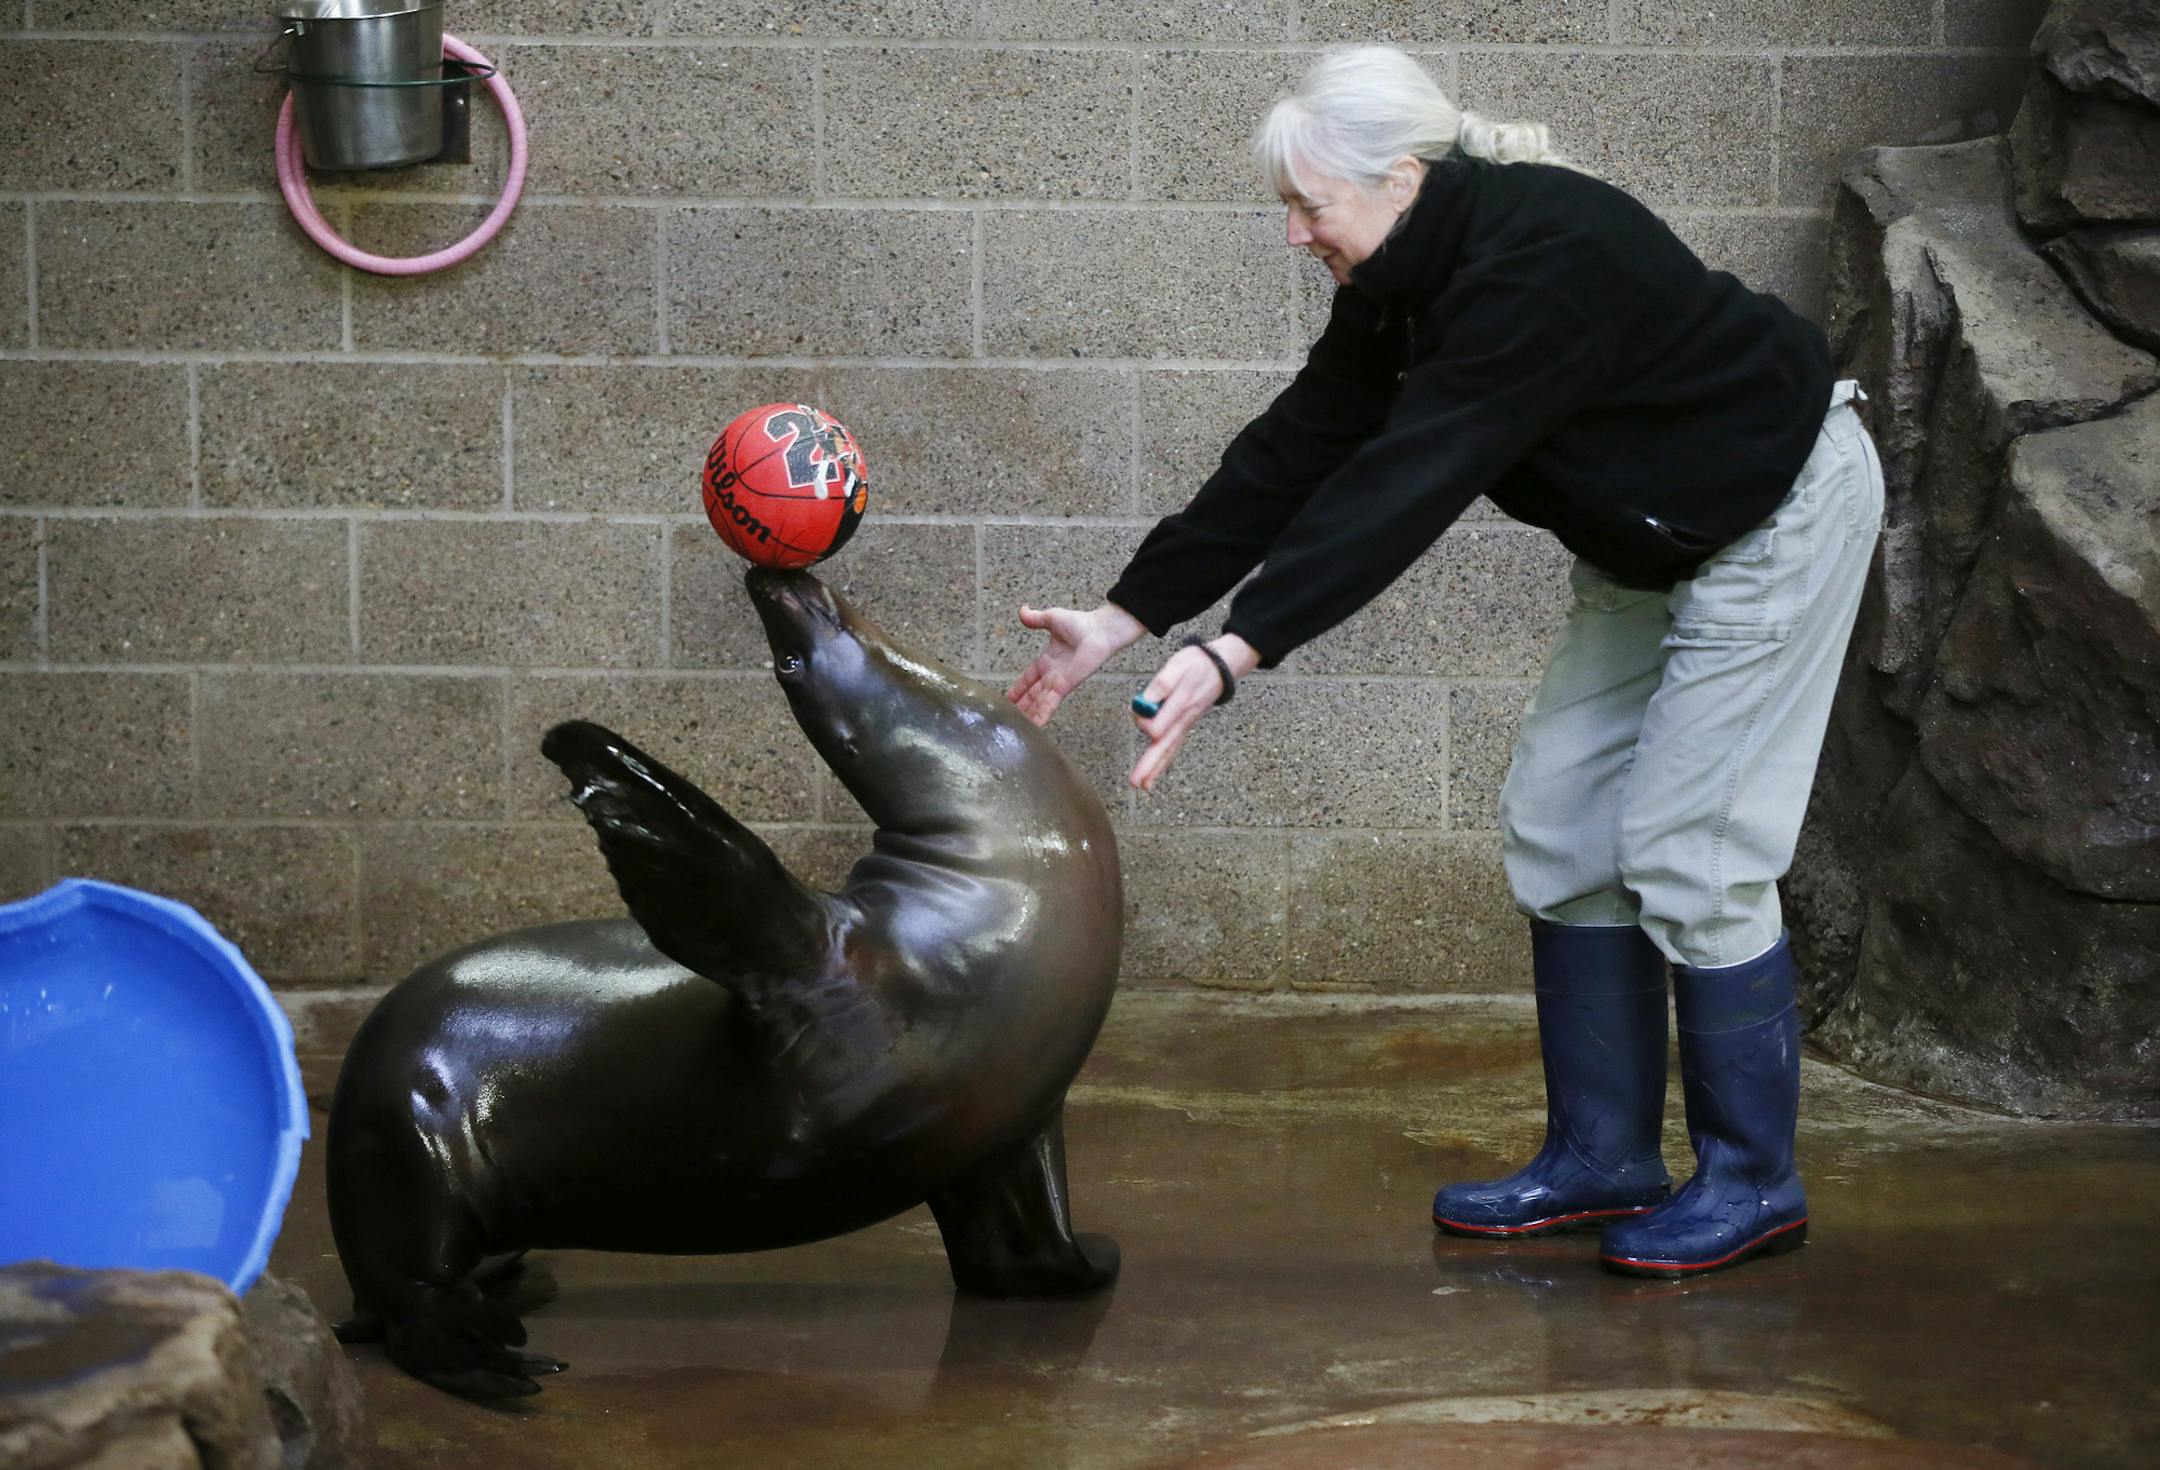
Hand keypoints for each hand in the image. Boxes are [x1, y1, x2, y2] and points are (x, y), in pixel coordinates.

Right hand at [1007, 602, 1145, 726]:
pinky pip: (1050, 702)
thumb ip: (1034, 619)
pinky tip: (1036, 725)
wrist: (1099, 631)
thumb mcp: (1051, 619)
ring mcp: (1059, 682)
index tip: (1009, 698)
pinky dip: (1043, 714)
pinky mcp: (1065, 686)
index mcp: (1048, 661)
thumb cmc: (1081, 624)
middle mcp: (1053, 674)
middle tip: (1011, 718)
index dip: (1019, 688)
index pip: (1028, 678)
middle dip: (1022, 706)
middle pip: (1033, 694)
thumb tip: (1022, 610)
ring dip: (1029, 713)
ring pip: (1040, 702)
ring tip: (1019, 726)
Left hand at [1130, 634, 1260, 791]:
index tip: (1140, 706)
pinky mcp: (1185, 726)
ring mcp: (1185, 725)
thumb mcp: (1177, 665)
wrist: (1220, 666)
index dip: (1144, 722)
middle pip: (1163, 747)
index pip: (1157, 727)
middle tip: (1135, 783)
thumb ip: (1162, 684)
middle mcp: (1183, 720)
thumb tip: (1146, 701)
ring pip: (1169, 751)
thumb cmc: (1196, 664)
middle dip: (1149, 765)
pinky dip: (1163, 762)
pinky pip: (1173, 748)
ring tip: (1142, 786)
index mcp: (1180, 706)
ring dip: (1155, 769)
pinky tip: (1154, 774)